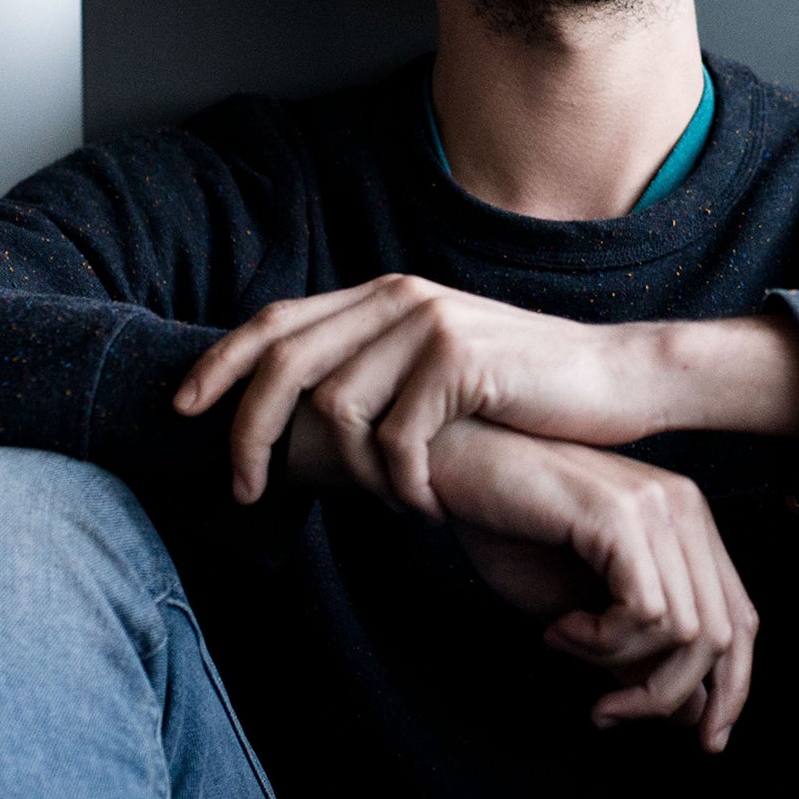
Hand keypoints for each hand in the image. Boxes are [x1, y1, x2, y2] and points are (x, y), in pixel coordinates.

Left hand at [175, 274, 798, 516]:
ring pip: (336, 410)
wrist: (617, 379)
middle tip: (246, 491)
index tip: (181, 412)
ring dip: (352, 475)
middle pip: (285, 365)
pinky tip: (430, 503)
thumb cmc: (526, 388)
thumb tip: (301, 413)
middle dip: (248, 434)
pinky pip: (395, 441)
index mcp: (387, 294)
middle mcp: (401, 298)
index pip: (276, 321)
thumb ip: (379, 366)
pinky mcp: (460, 362)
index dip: (219, 365)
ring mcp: (430, 325)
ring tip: (389, 502)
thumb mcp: (441, 365)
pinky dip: (403, 485)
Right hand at [428, 418, 757, 752]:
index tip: (698, 740)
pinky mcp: (621, 514)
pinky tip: (558, 628)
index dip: (730, 688)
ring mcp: (658, 506)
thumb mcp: (582, 609)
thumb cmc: (510, 530)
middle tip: (605, 712)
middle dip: (666, 696)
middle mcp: (686, 509)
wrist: (455, 469)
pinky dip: (600, 641)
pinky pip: (645, 612)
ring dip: (617, 664)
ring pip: (687, 632)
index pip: (741, 620)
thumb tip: (691, 717)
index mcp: (687, 526)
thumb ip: (636, 652)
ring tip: (564, 643)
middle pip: (723, 635)